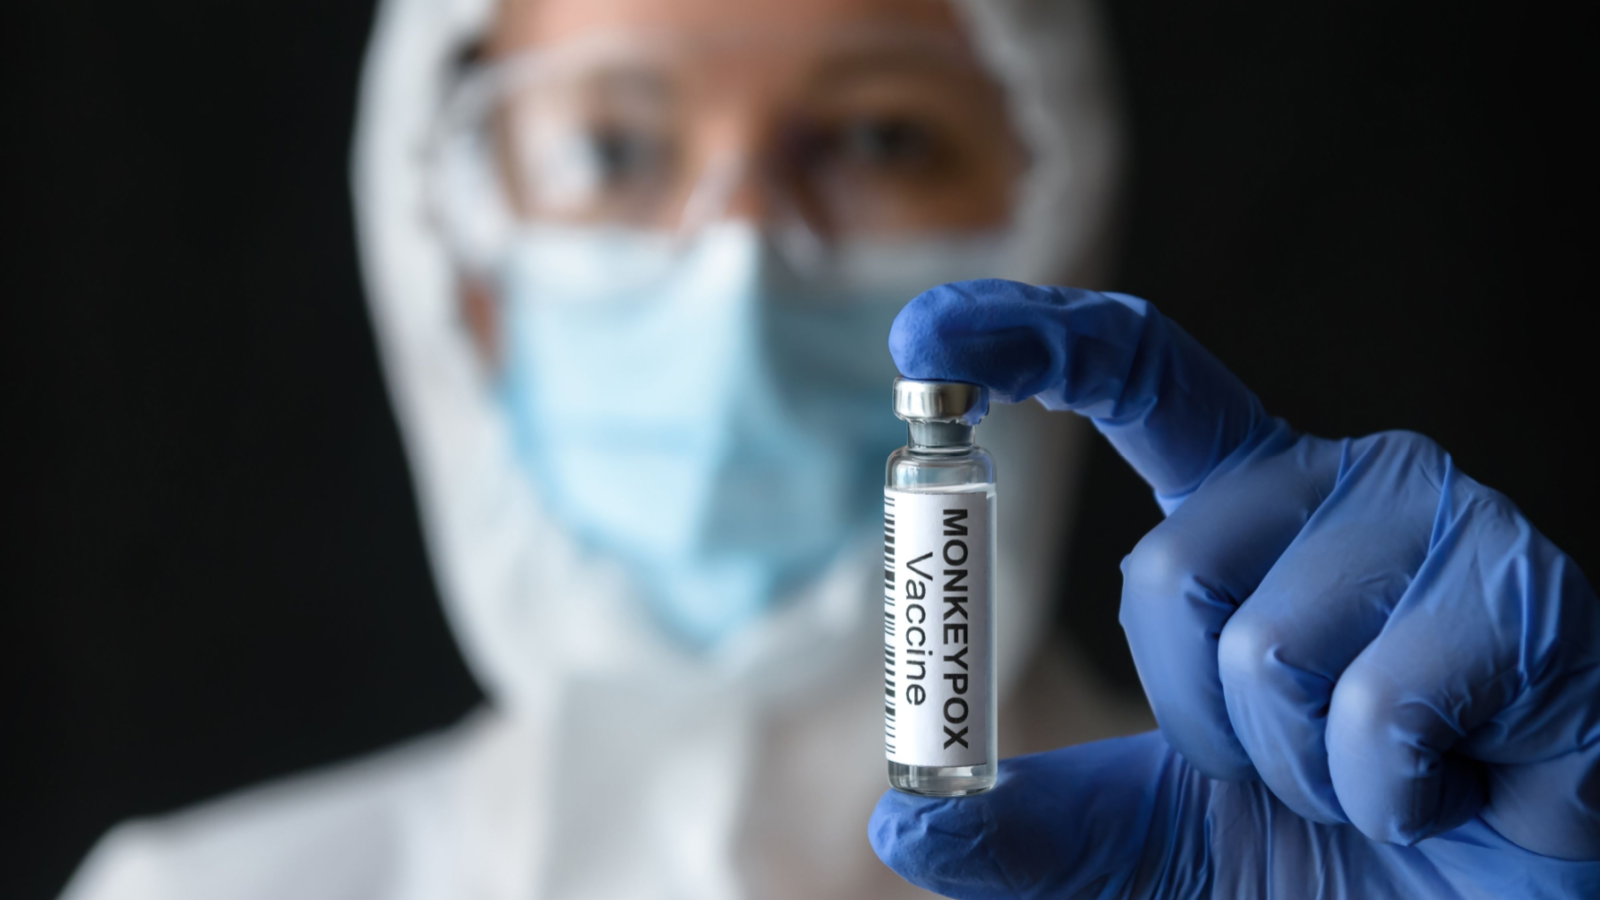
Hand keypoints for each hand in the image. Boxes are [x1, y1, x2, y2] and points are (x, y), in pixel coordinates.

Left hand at [870, 281, 1599, 897]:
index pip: (1139, 376)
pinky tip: (1461, 788)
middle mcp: (1339, 485)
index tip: (925, 338)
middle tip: (1302, 769)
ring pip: (1266, 647)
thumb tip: (904, 821)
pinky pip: (1375, 707)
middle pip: (1167, 569)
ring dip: (1305, 774)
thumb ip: (1039, 829)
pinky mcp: (1529, 595)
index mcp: (1248, 510)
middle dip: (1204, 720)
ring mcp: (1438, 526)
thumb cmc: (1337, 860)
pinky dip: (1390, 797)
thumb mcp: (1157, 843)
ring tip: (1391, 780)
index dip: (1030, 339)